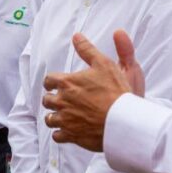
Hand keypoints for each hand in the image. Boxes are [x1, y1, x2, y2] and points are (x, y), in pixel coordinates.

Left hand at [42, 31, 144, 150]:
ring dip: (55, 117)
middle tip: (63, 100)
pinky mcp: (71, 135)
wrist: (123, 120)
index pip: (49, 80)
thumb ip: (88, 49)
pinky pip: (57, 136)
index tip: (57, 84)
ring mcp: (65, 120)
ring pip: (50, 119)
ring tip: (64, 116)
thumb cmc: (116, 91)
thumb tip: (77, 36)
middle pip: (47, 100)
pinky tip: (68, 131)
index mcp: (67, 83)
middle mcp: (62, 101)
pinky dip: (61, 134)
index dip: (53, 82)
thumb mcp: (104, 63)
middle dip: (53, 99)